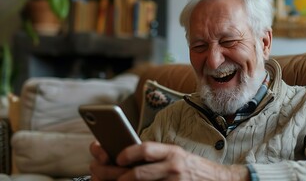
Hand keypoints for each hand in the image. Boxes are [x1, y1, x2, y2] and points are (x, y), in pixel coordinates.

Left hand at [91, 141, 249, 180]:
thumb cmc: (194, 169)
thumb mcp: (177, 156)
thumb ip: (155, 157)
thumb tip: (123, 157)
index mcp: (171, 152)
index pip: (146, 149)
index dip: (127, 152)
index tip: (112, 155)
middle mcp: (172, 167)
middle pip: (135, 171)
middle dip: (110, 172)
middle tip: (95, 171)